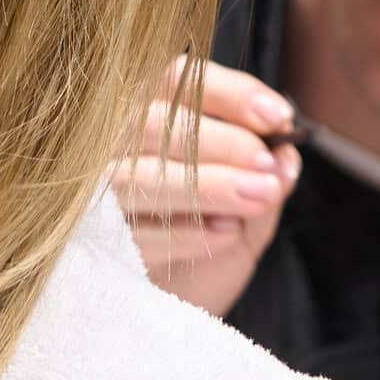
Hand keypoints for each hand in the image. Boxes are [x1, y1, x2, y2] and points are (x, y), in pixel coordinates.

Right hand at [113, 57, 300, 315]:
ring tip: (260, 196)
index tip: (278, 117)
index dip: (233, 94)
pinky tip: (226, 232)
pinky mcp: (96, 244)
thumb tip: (284, 155)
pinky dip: (186, 231)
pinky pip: (135, 232)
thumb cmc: (212, 229)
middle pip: (155, 123)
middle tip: (268, 166)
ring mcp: (96, 195)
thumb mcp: (251, 196)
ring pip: (140, 177)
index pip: (179, 80)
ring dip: (208, 186)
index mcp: (149, 110)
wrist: (181, 299)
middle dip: (222, 142)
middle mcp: (111, 144)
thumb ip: (265, 170)